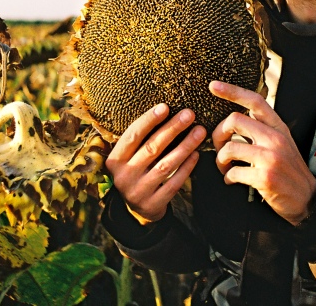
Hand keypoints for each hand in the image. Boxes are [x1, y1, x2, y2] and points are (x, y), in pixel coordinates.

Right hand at [105, 104, 206, 224]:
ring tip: (200, 131)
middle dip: (172, 129)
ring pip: (165, 165)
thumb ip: (141, 141)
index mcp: (115, 160)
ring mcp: (138, 192)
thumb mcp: (130, 158)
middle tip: (189, 114)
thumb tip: (166, 110)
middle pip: (151, 148)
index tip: (165, 106)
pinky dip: (186, 168)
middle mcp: (124, 176)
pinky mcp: (153, 204)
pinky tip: (196, 154)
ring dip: (185, 146)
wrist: (136, 209)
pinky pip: (173, 183)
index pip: (132, 135)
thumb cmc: (137, 172)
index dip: (149, 120)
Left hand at [210, 81, 315, 224]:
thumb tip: (234, 118)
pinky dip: (228, 178)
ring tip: (225, 168)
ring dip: (220, 160)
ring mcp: (271, 158)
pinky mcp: (265, 177)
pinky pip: (233, 172)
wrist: (308, 200)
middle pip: (234, 120)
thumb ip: (263, 128)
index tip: (213, 86)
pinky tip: (232, 181)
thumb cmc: (289, 170)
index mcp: (279, 127)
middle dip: (218, 134)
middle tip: (218, 147)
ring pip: (230, 148)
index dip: (232, 91)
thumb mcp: (282, 142)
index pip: (255, 101)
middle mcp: (276, 138)